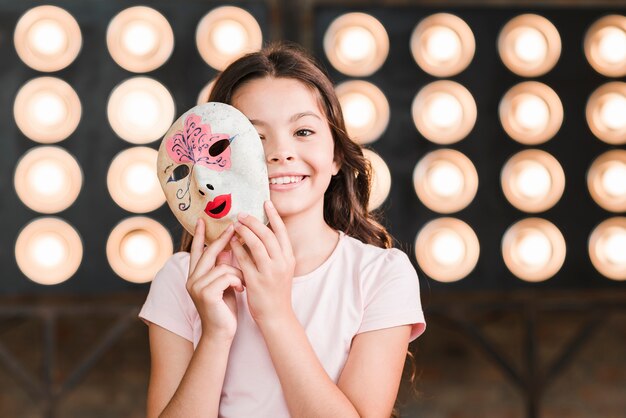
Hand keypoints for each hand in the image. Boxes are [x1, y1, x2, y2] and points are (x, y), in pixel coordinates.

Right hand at [186, 219, 243, 340]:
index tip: (203, 219)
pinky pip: (227, 276)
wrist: (221, 334)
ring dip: (238, 273)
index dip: (200, 235)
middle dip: (223, 239)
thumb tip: (227, 247)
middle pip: (209, 252)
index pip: (197, 251)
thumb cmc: (224, 309)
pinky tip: (241, 290)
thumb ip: (222, 267)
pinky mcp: (206, 293)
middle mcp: (192, 279)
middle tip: (234, 225)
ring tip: (243, 284)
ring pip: (223, 266)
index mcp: (195, 276)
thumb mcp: (224, 284)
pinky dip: (237, 281)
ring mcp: (197, 286)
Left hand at [229, 200, 294, 323]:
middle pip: (268, 235)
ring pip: (256, 244)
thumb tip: (263, 231)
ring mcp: (269, 272)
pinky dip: (237, 248)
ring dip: (244, 231)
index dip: (274, 215)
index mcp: (289, 258)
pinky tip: (231, 242)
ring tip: (235, 224)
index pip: (282, 231)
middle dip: (254, 221)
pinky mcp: (256, 281)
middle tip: (241, 214)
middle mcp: (282, 263)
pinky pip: (244, 260)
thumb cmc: (277, 291)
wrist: (276, 315)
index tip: (266, 202)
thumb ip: (275, 252)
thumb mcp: (282, 269)